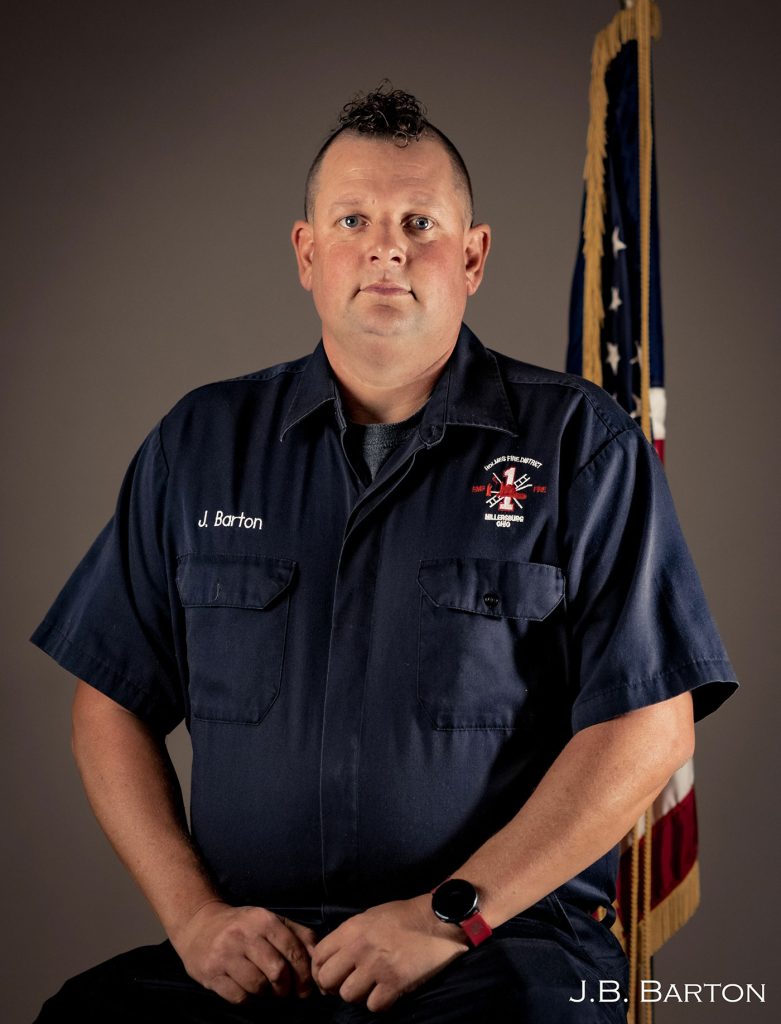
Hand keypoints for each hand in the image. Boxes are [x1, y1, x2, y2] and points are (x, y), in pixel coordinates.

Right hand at [171, 900, 318, 1003]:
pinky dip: (249, 999)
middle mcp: (244, 935)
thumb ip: (298, 935)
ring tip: (267, 990)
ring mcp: (225, 955)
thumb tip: (318, 959)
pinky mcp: (211, 974)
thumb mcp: (271, 921)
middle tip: (287, 992)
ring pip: (258, 986)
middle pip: (277, 971)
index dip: (304, 973)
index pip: (293, 950)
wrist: (199, 925)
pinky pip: (239, 997)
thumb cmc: (243, 926)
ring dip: (267, 995)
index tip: (307, 987)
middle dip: (287, 987)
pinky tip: (249, 991)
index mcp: (263, 920)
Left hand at [312, 895, 468, 1012]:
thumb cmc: (404, 916)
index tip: (329, 978)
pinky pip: (374, 1006)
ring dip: (359, 996)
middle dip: (335, 986)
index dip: (320, 971)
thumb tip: (334, 958)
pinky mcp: (395, 983)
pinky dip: (380, 1003)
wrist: (437, 919)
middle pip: (327, 980)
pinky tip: (388, 993)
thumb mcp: (370, 916)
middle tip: (349, 985)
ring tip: (371, 987)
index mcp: (351, 929)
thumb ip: (349, 936)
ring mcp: (377, 967)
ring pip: (349, 996)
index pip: (319, 956)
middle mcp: (359, 948)